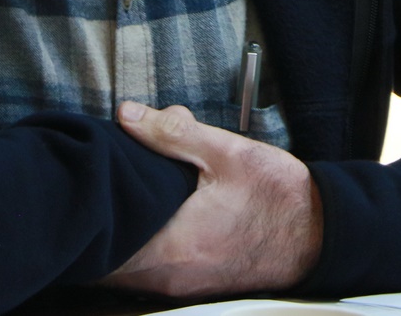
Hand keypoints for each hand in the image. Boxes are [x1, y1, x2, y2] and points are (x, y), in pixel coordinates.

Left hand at [101, 101, 322, 296]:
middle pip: (106, 261)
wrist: (321, 233)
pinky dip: (137, 248)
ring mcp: (181, 285)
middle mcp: (171, 275)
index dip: (87, 218)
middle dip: (98, 225)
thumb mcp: (226, 152)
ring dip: (117, 238)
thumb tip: (127, 115)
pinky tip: (147, 218)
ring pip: (126, 268)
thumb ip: (171, 133)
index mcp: (174, 244)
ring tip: (119, 200)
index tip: (79, 191)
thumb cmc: (279, 197)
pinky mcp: (192, 284)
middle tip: (95, 190)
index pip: (103, 248)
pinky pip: (147, 272)